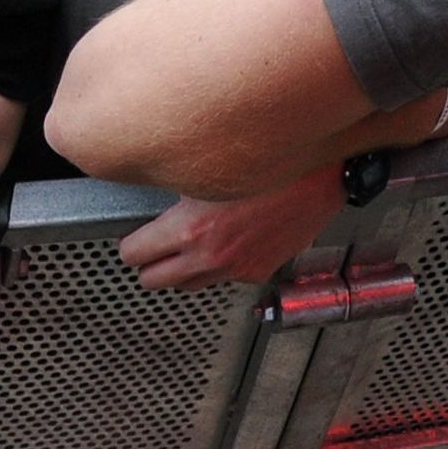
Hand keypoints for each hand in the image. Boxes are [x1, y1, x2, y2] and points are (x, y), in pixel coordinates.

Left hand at [112, 166, 344, 291]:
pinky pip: (224, 277)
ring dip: (180, 269)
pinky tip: (222, 241)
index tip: (130, 237)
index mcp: (190, 230)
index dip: (129, 244)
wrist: (318, 178)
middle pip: (155, 280)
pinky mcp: (257, 272)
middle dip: (148, 263)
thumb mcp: (205, 167)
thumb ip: (173, 185)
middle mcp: (211, 257)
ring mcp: (236, 269)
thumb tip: (149, 184)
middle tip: (148, 247)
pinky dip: (217, 266)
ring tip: (183, 245)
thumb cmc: (266, 164)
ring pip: (189, 284)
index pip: (134, 254)